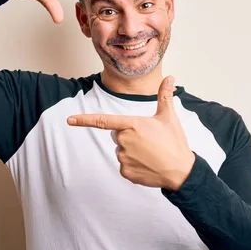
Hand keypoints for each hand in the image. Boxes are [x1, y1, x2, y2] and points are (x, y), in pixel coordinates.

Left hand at [67, 77, 195, 190]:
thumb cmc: (174, 142)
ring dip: (132, 151)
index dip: (83, 120)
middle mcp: (123, 140)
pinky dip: (134, 165)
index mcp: (131, 124)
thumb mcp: (168, 117)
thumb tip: (170, 77)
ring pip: (121, 151)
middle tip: (149, 141)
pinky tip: (148, 165)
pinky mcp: (125, 172)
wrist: (181, 171)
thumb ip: (165, 96)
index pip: (103, 121)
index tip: (69, 119)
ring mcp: (123, 157)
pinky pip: (124, 166)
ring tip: (151, 153)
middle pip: (117, 135)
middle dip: (129, 136)